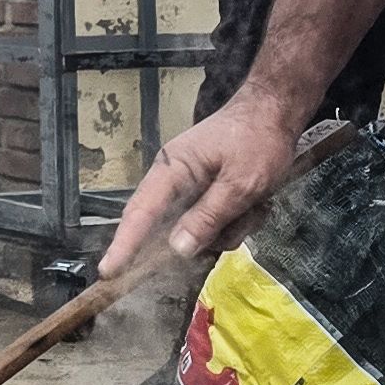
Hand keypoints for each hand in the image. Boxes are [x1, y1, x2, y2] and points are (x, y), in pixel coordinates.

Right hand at [101, 82, 303, 276]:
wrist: (276, 112)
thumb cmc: (258, 140)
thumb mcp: (240, 183)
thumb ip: (208, 216)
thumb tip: (176, 249)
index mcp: (172, 169)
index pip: (140, 212)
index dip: (124, 244)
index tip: (108, 272)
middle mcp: (174, 180)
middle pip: (169, 228)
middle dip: (204, 235)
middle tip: (237, 217)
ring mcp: (191, 189)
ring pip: (198, 232)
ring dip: (229, 228)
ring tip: (255, 204)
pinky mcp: (207, 196)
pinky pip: (213, 225)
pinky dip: (236, 221)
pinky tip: (257, 204)